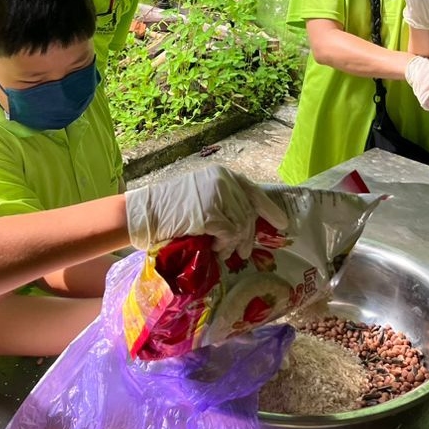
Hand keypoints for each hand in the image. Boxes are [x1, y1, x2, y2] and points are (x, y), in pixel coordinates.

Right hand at [125, 165, 288, 257]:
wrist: (145, 213)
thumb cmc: (169, 209)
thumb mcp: (201, 196)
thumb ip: (224, 202)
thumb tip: (248, 222)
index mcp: (223, 175)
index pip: (254, 192)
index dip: (269, 210)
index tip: (283, 224)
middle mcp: (223, 181)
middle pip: (248, 213)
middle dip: (249, 236)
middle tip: (244, 253)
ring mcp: (217, 196)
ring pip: (241, 226)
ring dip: (235, 244)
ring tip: (224, 252)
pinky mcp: (210, 214)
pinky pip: (230, 235)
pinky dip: (224, 245)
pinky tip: (215, 248)